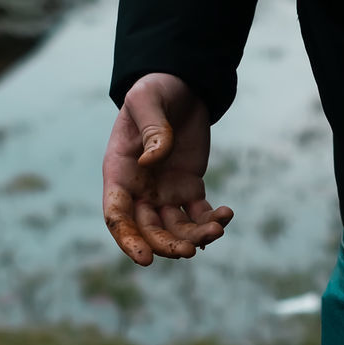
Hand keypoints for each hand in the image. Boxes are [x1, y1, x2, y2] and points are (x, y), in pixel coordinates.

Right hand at [102, 72, 233, 265]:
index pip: (117, 215)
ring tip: (217, 229)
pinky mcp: (189, 190)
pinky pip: (198, 215)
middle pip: (148, 230)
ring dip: (194, 237)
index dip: (128, 240)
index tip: (145, 259)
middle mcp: (139, 189)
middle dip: (167, 245)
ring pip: (175, 229)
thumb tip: (152, 159)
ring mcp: (164, 193)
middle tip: (191, 250)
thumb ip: (151, 127)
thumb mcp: (148, 99)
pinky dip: (212, 221)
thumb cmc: (156, 89)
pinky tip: (226, 214)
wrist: (181, 86)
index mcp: (120, 172)